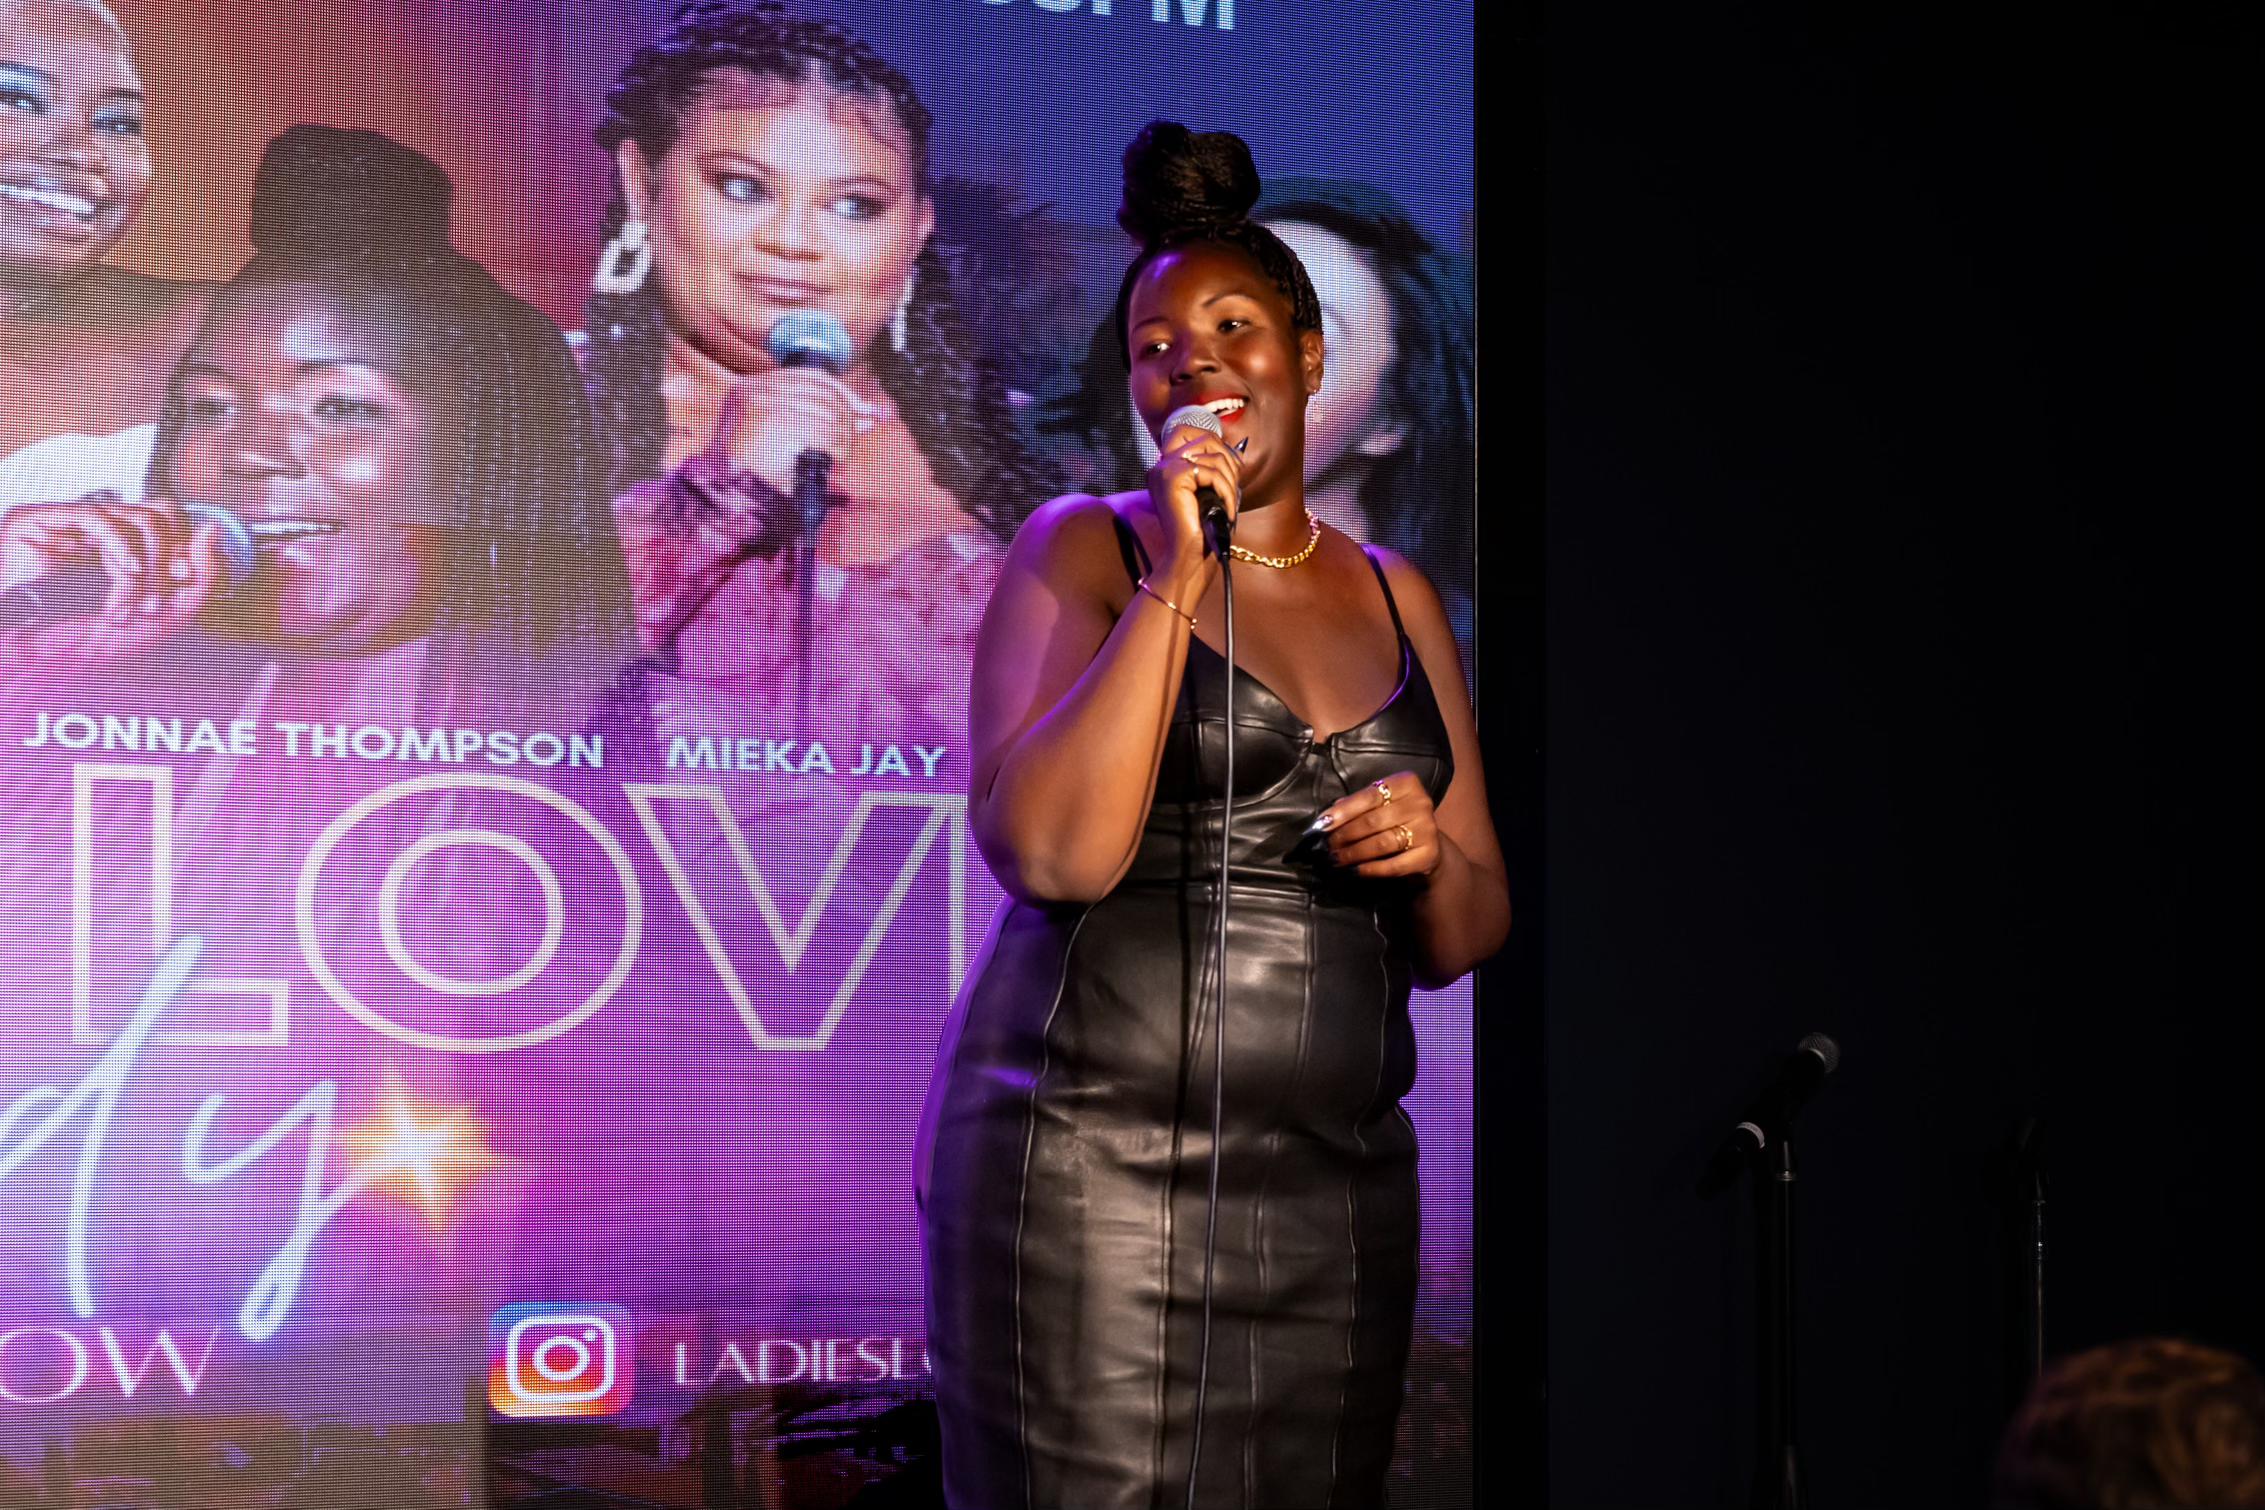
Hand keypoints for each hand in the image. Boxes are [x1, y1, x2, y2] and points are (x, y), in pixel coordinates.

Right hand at [0, 493, 223, 665]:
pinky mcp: (38, 520)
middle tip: (156, 601)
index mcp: (121, 548)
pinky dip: (121, 549)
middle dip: (169, 558)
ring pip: (135, 518)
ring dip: (146, 566)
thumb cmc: (92, 648)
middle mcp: (96, 532)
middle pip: (159, 514)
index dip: (186, 547)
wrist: (39, 667)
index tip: (184, 581)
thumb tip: (213, 529)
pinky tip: (123, 575)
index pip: (170, 523)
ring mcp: (67, 525)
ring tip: (128, 605)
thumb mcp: (166, 617)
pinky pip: (99, 519)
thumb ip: (200, 577)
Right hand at [708, 367, 888, 498]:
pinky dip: (837, 445)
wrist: (729, 497)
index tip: (865, 408)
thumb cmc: (758, 473)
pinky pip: (821, 430)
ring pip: (826, 412)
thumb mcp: (787, 439)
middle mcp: (756, 389)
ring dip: (843, 435)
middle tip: (861, 430)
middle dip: (849, 414)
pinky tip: (836, 457)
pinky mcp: (771, 420)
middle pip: (823, 393)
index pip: (813, 377)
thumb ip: (820, 420)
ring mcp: (761, 402)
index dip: (844, 392)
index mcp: (754, 387)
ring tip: (842, 452)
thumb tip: (867, 414)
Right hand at [1142, 418, 1241, 593]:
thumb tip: (1237, 447)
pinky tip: (1225, 509)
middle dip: (1228, 461)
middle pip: (1205, 438)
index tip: (1230, 469)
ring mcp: (1165, 469)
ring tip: (1229, 504)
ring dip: (1229, 482)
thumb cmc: (1202, 529)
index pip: (1190, 430)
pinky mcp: (1173, 477)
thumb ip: (1215, 467)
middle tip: (1232, 489)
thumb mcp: (1211, 492)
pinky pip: (1211, 471)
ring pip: (1212, 456)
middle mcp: (1161, 465)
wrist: (1189, 557)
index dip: (1216, 443)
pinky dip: (1225, 491)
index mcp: (1167, 467)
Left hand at [1313, 770, 1442, 879]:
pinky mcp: (1429, 854)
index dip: (1343, 812)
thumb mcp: (1379, 804)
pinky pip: (1395, 865)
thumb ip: (1355, 805)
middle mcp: (1420, 803)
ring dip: (1354, 853)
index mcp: (1406, 784)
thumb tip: (1326, 820)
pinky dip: (1372, 869)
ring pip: (1382, 843)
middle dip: (1345, 835)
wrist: (1427, 843)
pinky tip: (1356, 870)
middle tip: (1327, 846)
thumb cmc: (1395, 818)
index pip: (1369, 797)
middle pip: (1373, 821)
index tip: (1322, 825)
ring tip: (1337, 859)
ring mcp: (1427, 830)